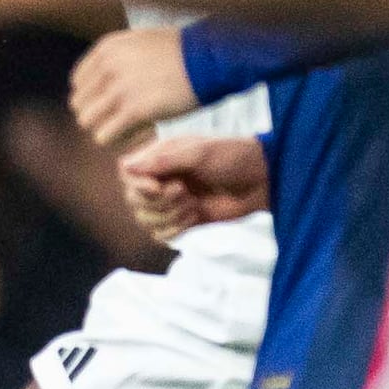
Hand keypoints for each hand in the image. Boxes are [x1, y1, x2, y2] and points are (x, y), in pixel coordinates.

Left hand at [70, 23, 199, 151]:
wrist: (211, 57)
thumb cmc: (184, 52)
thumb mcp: (141, 42)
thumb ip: (119, 57)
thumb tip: (103, 79)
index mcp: (106, 49)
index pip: (78, 82)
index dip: (95, 96)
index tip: (116, 103)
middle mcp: (107, 67)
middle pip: (80, 105)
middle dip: (99, 114)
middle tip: (123, 118)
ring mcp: (119, 89)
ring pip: (88, 123)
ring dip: (107, 128)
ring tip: (131, 127)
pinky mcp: (134, 110)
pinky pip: (105, 136)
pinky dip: (119, 139)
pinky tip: (141, 132)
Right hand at [119, 135, 266, 242]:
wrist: (262, 181)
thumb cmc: (233, 158)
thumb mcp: (197, 153)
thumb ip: (162, 161)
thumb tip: (125, 166)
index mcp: (160, 157)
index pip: (127, 173)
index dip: (137, 184)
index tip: (157, 186)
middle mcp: (161, 179)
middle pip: (133, 199)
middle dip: (158, 201)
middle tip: (184, 192)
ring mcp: (171, 202)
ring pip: (146, 219)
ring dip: (169, 215)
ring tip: (193, 204)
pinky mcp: (183, 222)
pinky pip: (161, 235)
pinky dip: (175, 229)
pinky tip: (195, 218)